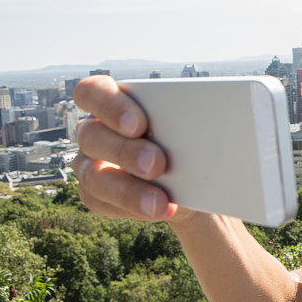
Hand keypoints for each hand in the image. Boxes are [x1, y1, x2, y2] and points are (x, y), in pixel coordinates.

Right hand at [70, 75, 193, 222]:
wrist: (193, 177)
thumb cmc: (187, 136)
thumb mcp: (189, 122)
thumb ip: (188, 113)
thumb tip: (211, 115)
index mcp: (113, 100)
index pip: (91, 92)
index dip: (109, 106)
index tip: (138, 125)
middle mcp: (95, 129)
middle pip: (91, 135)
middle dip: (125, 152)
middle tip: (157, 164)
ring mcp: (89, 162)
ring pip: (93, 176)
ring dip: (127, 190)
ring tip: (159, 201)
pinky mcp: (95, 193)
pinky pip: (101, 203)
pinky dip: (131, 208)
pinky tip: (160, 210)